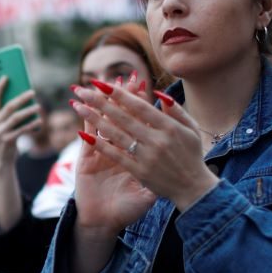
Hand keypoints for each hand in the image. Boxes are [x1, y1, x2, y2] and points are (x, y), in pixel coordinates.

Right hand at [0, 77, 41, 167]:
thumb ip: (9, 113)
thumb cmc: (5, 137)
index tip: (7, 76)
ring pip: (17, 117)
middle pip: (9, 106)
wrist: (1, 159)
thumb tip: (25, 98)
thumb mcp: (3, 124)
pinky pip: (22, 129)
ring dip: (29, 110)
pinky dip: (31, 124)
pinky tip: (39, 120)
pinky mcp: (7, 140)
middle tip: (32, 92)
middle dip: (21, 97)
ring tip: (38, 106)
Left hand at [71, 78, 218, 211]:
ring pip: (115, 134)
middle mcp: (157, 140)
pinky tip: (83, 134)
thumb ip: (176, 111)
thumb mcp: (191, 130)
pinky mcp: (139, 171)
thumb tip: (159, 93)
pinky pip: (116, 155)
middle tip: (81, 89)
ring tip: (77, 106)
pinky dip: (100, 145)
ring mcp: (146, 156)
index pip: (140, 106)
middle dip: (99, 102)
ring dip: (94, 119)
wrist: (194, 189)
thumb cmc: (192, 155)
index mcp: (169, 127)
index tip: (102, 83)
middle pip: (123, 117)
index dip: (120, 94)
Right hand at [71, 78, 156, 235]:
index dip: (140, 104)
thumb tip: (173, 159)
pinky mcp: (87, 160)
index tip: (144, 85)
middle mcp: (118, 150)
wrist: (104, 223)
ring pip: (102, 123)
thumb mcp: (148, 193)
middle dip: (121, 97)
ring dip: (99, 103)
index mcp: (135, 154)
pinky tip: (80, 108)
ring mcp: (100, 153)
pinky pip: (88, 138)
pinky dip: (85, 123)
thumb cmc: (126, 209)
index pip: (139, 122)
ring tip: (98, 85)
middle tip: (126, 76)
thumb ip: (158, 174)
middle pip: (120, 117)